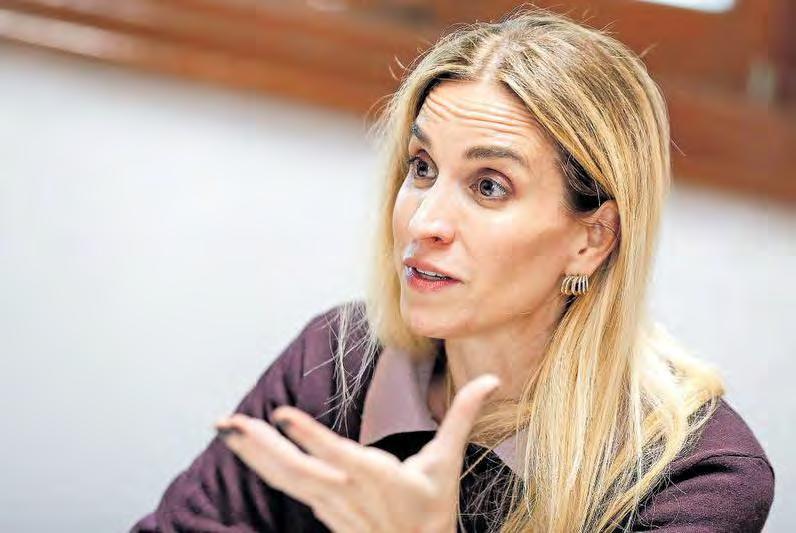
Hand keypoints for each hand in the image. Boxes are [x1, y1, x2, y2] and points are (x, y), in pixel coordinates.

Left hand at [214, 373, 500, 532]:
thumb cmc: (431, 508)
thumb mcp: (447, 462)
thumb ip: (463, 416)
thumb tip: (492, 380)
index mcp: (375, 477)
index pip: (336, 454)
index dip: (308, 436)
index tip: (282, 416)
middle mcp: (345, 491)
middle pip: (295, 469)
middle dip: (259, 445)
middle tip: (227, 422)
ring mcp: (329, 503)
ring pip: (284, 478)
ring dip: (252, 453)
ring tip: (224, 428)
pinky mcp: (321, 508)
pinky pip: (286, 485)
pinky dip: (262, 466)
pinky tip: (245, 448)